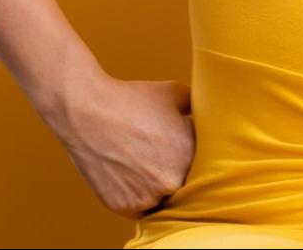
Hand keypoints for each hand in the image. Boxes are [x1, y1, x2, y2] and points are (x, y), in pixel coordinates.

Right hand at [45, 72, 195, 219]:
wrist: (87, 112)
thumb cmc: (134, 99)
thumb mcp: (180, 94)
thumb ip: (202, 110)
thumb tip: (215, 114)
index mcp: (192, 155)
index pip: (207, 165)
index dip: (196, 155)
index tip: (185, 146)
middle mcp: (173, 180)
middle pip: (186, 184)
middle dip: (180, 172)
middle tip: (163, 156)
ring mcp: (148, 197)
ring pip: (165, 198)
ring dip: (160, 187)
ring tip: (146, 163)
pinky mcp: (125, 207)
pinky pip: (143, 208)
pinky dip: (141, 195)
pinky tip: (134, 174)